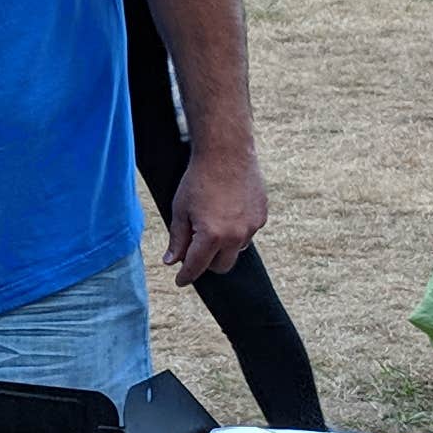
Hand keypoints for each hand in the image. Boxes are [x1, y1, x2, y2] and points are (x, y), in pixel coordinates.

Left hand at [165, 149, 266, 280]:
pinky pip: (248, 233)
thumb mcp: (181, 210)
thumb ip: (177, 239)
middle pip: (221, 267)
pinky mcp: (262, 216)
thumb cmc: (198, 179)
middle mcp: (234, 236)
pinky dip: (237, 231)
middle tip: (194, 251)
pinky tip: (227, 212)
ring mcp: (251, 227)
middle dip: (206, 264)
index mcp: (211, 236)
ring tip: (212, 224)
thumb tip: (171, 261)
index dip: (186, 276)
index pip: (196, 267)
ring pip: (236, 250)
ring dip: (224, 246)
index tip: (180, 280)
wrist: (227, 152)